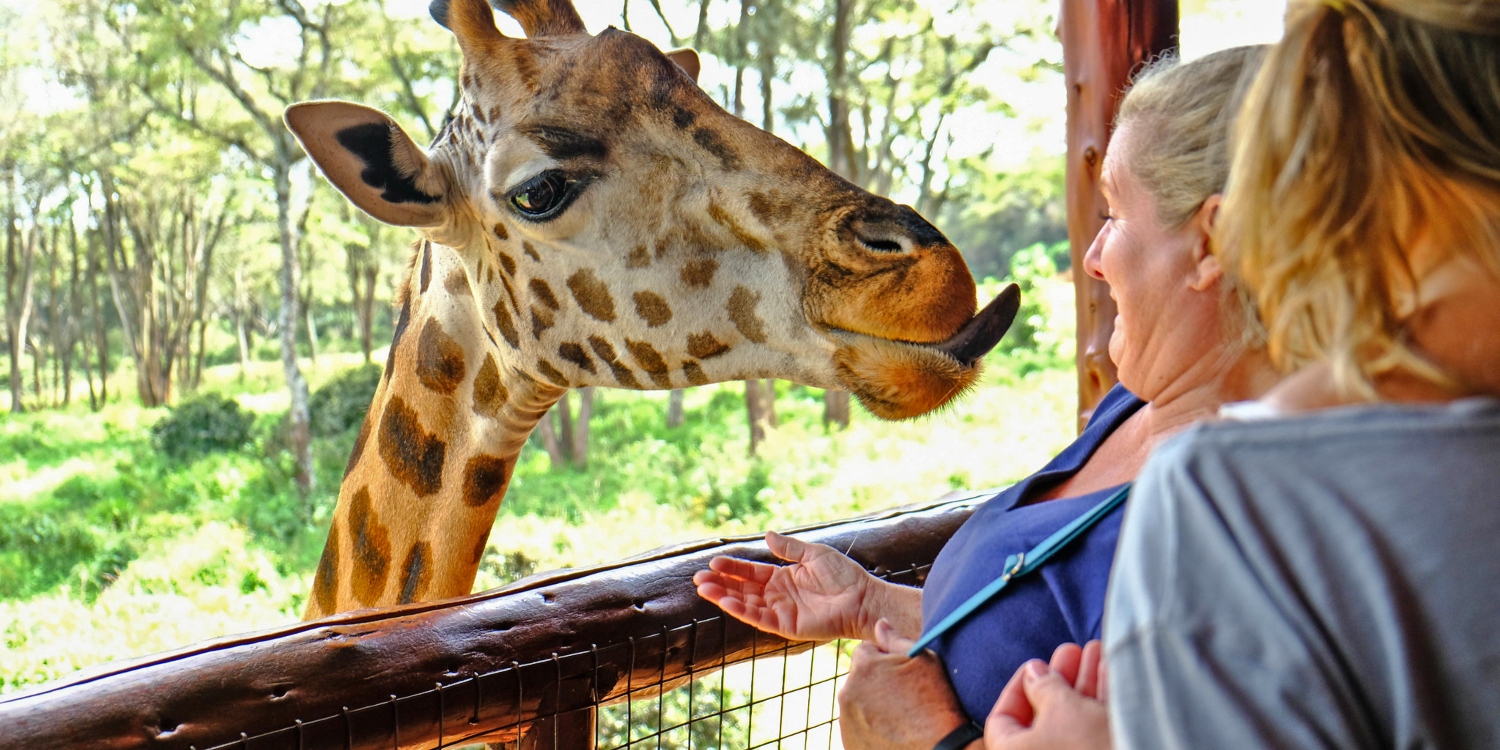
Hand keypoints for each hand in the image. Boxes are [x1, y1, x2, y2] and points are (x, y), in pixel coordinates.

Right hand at [694, 531, 886, 640]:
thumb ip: (788, 548)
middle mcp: (778, 596)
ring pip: (746, 604)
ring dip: (724, 597)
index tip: (714, 562)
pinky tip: (726, 602)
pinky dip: (742, 611)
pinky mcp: (786, 626)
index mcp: (782, 578)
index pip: (750, 573)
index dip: (732, 568)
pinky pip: (759, 618)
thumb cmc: (843, 575)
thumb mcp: (813, 554)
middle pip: (742, 590)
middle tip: (699, 578)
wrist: (862, 598)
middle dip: (721, 584)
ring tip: (704, 589)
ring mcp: (781, 611)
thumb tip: (767, 535)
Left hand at [837, 619, 972, 749]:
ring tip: (901, 716)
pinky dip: (870, 727)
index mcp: (864, 666)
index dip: (885, 659)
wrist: (940, 749)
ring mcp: (847, 720)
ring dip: (871, 705)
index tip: (902, 674)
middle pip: (859, 677)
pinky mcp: (849, 743)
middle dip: (875, 682)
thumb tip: (880, 623)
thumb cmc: (936, 703)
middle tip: (903, 697)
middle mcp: (848, 692)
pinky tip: (893, 731)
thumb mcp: (924, 661)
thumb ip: (895, 639)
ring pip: (857, 703)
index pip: (865, 651)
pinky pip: (857, 727)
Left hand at [985, 641, 1109, 749]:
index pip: (1003, 720)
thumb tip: (1034, 673)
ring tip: (1097, 652)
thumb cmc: (1087, 748)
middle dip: (1061, 680)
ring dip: (1086, 684)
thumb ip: (1044, 686)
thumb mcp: (1061, 707)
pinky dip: (1103, 703)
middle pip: (1045, 717)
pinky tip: (1112, 672)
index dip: (1018, 688)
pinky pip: (1097, 731)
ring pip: (1075, 722)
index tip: (1036, 665)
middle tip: (1072, 653)